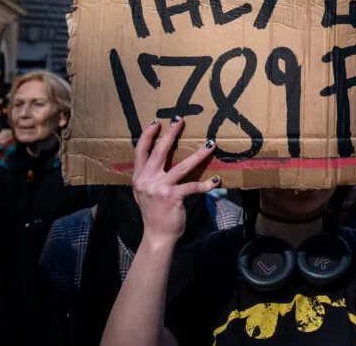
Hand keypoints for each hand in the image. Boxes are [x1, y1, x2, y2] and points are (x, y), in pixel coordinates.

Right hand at [131, 118, 218, 245]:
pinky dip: (206, 184)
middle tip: (180, 120)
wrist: (156, 235)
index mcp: (139, 177)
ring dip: (198, 154)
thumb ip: (149, 176)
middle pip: (160, 152)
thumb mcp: (145, 192)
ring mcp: (159, 188)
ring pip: (182, 166)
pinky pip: (192, 187)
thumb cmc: (154, 212)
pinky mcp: (172, 197)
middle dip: (171, 134)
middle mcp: (146, 180)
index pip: (140, 151)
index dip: (148, 136)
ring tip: (210, 144)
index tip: (156, 122)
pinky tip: (216, 181)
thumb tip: (158, 160)